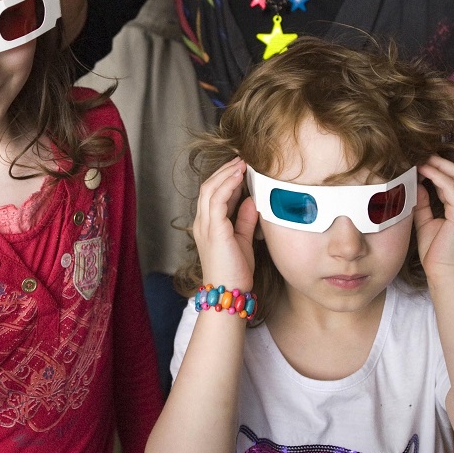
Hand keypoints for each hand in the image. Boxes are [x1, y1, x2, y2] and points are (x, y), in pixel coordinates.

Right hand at [193, 157, 257, 292]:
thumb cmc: (235, 272)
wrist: (229, 293)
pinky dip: (227, 185)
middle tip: (241, 159)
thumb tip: (251, 200)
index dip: (226, 180)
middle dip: (225, 171)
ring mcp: (205, 225)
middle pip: (208, 187)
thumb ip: (245, 220)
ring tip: (241, 163)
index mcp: (208, 226)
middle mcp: (202, 223)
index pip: (214, 195)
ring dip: (226, 174)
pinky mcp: (213, 229)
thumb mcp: (243, 240)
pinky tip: (239, 176)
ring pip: (210, 189)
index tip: (241, 168)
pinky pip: (217, 199)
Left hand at [414, 155, 453, 287]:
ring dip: (439, 164)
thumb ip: (423, 205)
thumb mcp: (427, 224)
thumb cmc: (438, 256)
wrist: (447, 277)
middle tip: (420, 153)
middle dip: (441, 161)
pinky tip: (423, 171)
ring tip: (421, 158)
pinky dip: (437, 176)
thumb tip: (416, 187)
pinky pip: (451, 188)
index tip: (420, 161)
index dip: (439, 168)